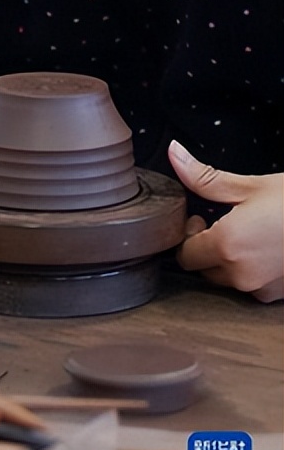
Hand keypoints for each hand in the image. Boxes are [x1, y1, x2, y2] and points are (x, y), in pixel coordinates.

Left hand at [169, 141, 283, 301]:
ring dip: (230, 259)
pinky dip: (252, 269)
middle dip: (206, 247)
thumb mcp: (249, 186)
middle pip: (204, 269)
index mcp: (227, 246)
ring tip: (249, 232)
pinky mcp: (279, 294)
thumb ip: (203, 177)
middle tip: (224, 222)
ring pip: (228, 279)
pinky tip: (266, 247)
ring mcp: (263, 288)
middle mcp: (242, 274)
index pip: (184, 255)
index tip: (200, 218)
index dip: (188, 234)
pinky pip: (253, 285)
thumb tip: (175, 155)